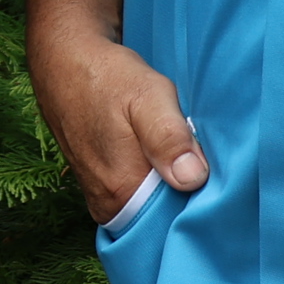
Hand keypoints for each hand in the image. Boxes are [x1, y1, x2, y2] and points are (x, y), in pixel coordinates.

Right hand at [27, 24, 207, 223]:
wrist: (65, 63)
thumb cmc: (108, 77)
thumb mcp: (147, 95)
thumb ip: (168, 137)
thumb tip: (192, 179)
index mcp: (122, 191)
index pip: (176, 220)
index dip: (201, 202)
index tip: (218, 180)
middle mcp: (108, 205)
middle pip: (163, 217)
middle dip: (187, 197)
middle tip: (205, 163)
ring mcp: (102, 198)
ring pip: (150, 207)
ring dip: (170, 188)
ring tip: (184, 158)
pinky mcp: (100, 187)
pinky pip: (137, 197)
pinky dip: (154, 183)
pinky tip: (162, 159)